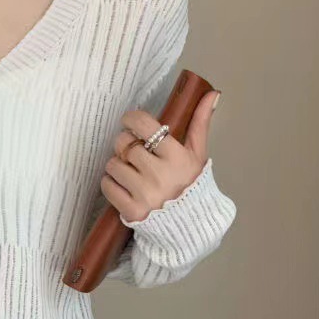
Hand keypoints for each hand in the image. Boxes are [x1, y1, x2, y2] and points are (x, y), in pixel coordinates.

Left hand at [100, 89, 221, 222]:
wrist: (190, 224)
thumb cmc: (191, 184)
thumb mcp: (198, 154)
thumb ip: (200, 123)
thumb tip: (212, 93)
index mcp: (176, 157)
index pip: (144, 125)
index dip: (131, 119)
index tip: (129, 122)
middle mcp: (159, 175)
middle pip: (124, 144)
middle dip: (124, 145)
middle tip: (132, 151)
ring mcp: (144, 194)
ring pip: (112, 164)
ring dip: (117, 165)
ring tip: (130, 171)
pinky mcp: (131, 211)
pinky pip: (107, 186)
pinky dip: (110, 183)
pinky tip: (123, 185)